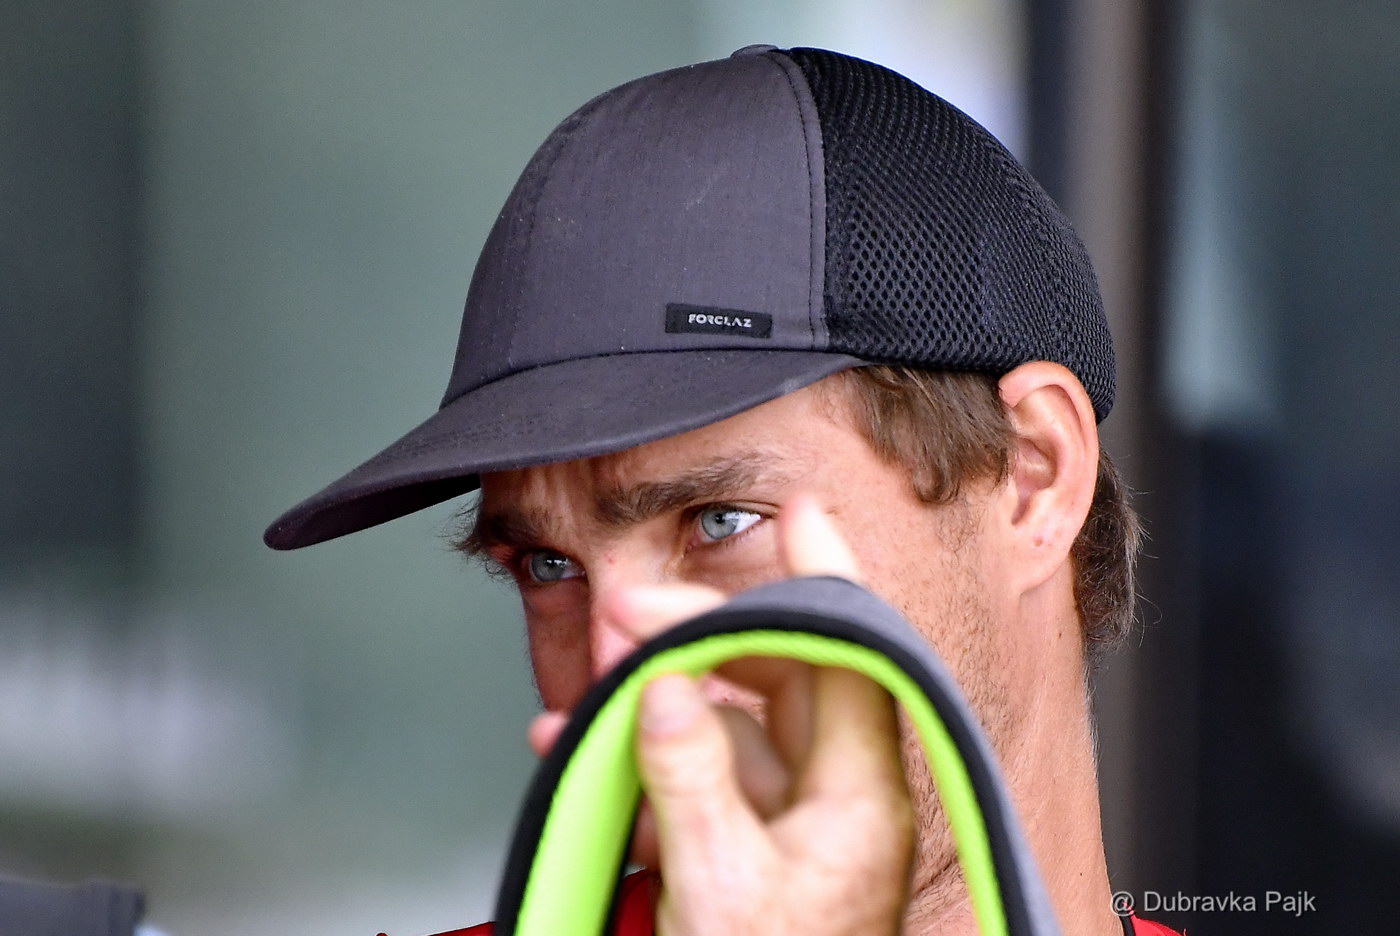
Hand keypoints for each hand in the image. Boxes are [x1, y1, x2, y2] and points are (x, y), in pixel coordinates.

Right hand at [559, 492, 914, 934]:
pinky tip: (593, 747)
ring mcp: (805, 820)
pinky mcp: (765, 843)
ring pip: (742, 721)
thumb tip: (665, 689)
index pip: (851, 659)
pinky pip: (714, 774)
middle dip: (705, 637)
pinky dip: (659, 756)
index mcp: (861, 797)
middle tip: (630, 616)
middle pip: (786, 677)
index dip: (826, 579)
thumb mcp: (719, 890)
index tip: (799, 512)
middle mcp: (844, 797)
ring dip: (669, 697)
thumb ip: (689, 780)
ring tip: (594, 685)